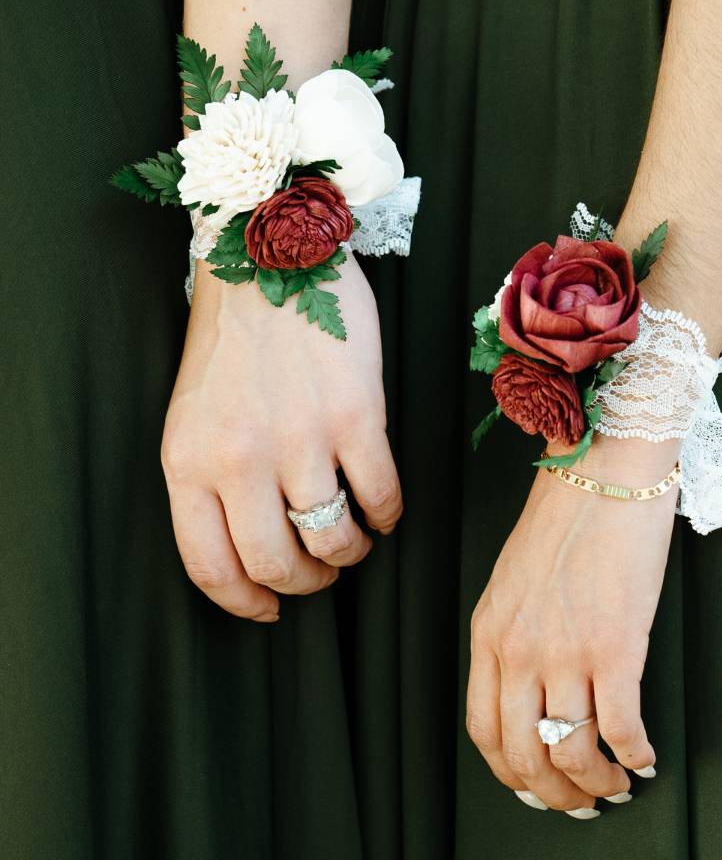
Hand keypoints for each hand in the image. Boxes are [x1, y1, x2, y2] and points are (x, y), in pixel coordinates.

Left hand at [161, 252, 400, 620]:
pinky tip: (384, 507)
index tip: (269, 609)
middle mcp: (240, 460)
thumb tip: (251, 540)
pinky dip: (387, 514)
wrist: (268, 258)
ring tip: (354, 538)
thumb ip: (211, 476)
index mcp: (189, 462)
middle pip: (277, 564)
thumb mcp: (192, 414)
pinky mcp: (356, 415)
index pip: (211, 567)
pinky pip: (380, 495)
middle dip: (306, 583)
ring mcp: (301, 439)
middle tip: (321, 573)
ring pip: (333, 538)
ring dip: (349, 552)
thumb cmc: (233, 338)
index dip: (246, 603)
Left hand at [466, 435, 678, 814]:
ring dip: (597, 783)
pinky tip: (645, 756)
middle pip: (525, 754)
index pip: (485, 730)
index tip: (534, 786)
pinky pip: (620, 726)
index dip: (510, 772)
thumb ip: (514, 630)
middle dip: (554, 793)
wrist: (605, 468)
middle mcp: (520, 649)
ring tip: (617, 784)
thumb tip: (535, 686)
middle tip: (580, 804)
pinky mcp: (615, 645)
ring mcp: (566, 650)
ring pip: (572, 751)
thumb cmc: (568, 512)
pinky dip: (635, 753)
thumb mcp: (516, 576)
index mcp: (491, 631)